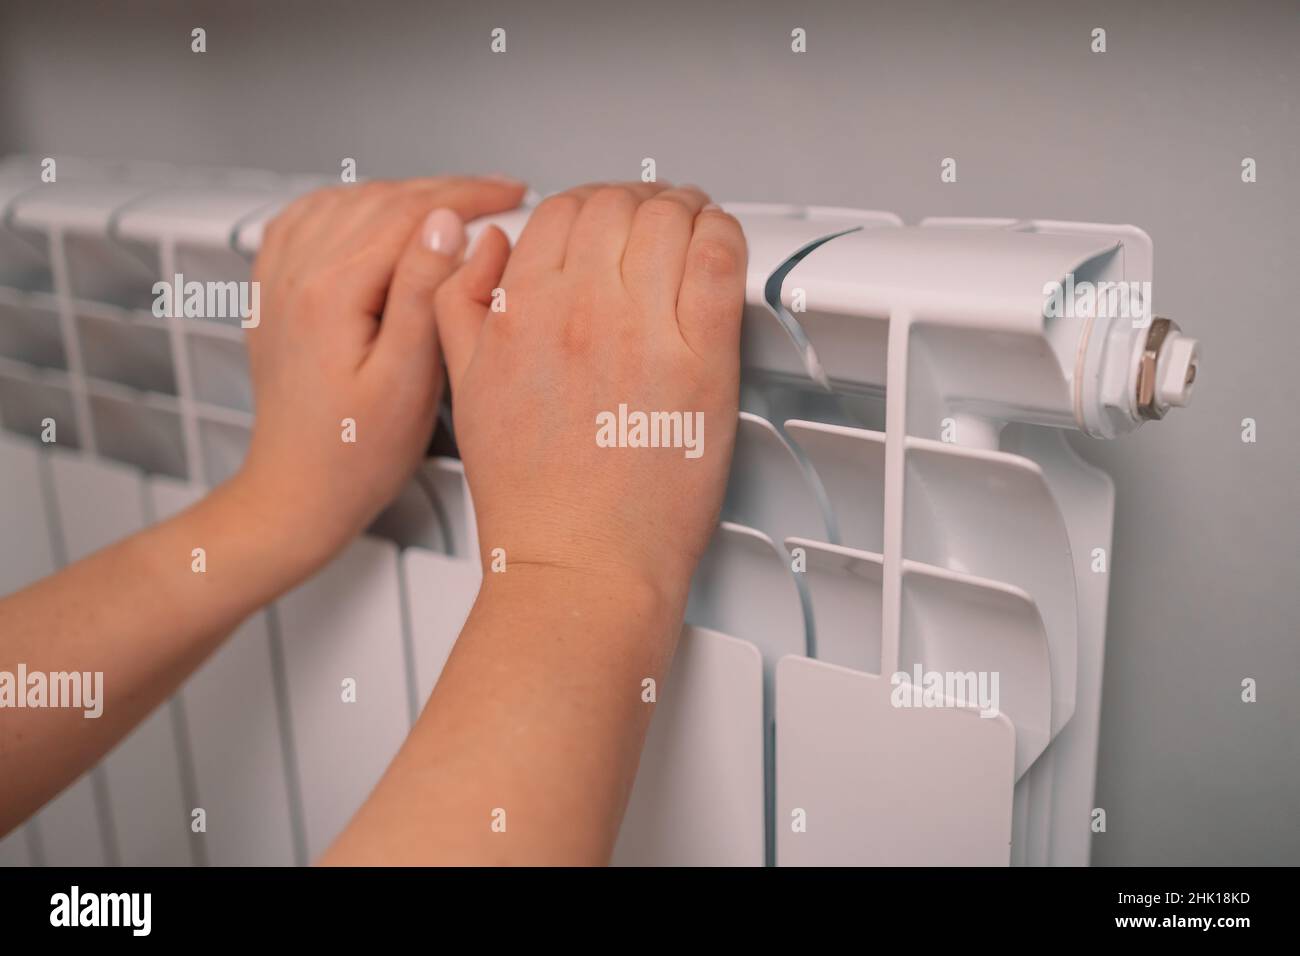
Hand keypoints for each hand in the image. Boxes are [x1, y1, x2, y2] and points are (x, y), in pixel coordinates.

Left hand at [237, 176, 526, 565]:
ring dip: (401, 194)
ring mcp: (279, 280)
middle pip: (379, 200)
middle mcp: (295, 276)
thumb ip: (424, 295)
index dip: (469, 196)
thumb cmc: (357, 455)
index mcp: (330, 294)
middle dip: (443, 191)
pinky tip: (376, 214)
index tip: (511, 195)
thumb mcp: (408, 381)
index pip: (410, 214)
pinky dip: (350, 204)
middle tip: (496, 196)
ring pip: (345, 201)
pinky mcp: (275, 291)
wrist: (300, 491)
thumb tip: (444, 224)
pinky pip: (307, 219)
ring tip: (450, 205)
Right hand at [434, 182, 747, 610]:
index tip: (608, 218)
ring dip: (686, 210)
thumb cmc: (532, 496)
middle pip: (617, 206)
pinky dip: (725, 235)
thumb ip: (461, 307)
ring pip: (671, 221)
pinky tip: (721, 242)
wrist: (579, 562)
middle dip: (639, 201)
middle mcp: (579, 310)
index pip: (560, 211)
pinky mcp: (702, 361)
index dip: (590, 203)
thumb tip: (486, 248)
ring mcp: (643, 331)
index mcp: (520, 312)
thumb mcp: (463, 391)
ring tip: (694, 221)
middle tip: (655, 215)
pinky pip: (720, 261)